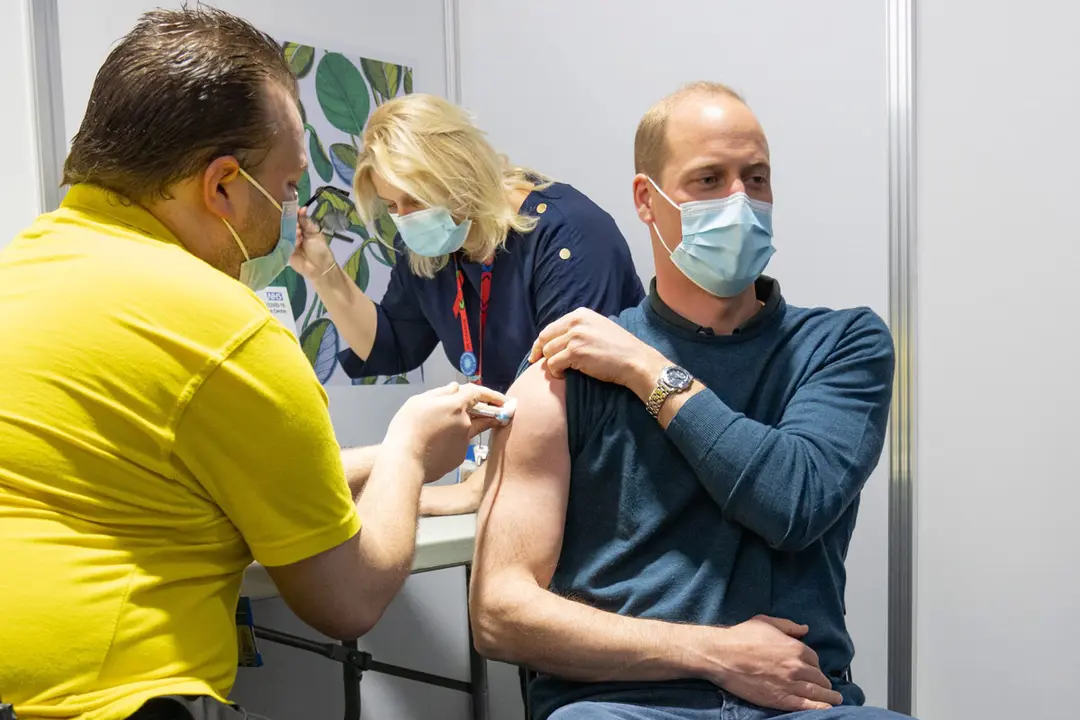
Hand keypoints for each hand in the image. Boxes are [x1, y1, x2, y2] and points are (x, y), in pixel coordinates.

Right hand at [289, 208, 337, 280]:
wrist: (320, 268)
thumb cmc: (320, 250)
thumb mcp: (315, 234)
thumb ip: (307, 222)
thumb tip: (302, 208)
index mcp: (304, 229)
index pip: (296, 218)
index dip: (294, 212)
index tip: (293, 206)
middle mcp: (295, 234)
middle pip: (289, 224)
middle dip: (292, 221)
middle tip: (296, 222)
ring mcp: (289, 242)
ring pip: (286, 232)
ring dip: (292, 230)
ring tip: (299, 232)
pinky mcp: (285, 250)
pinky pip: (284, 242)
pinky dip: (290, 239)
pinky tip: (296, 240)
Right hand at [384, 383, 505, 482]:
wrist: (404, 461)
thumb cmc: (407, 428)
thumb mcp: (418, 402)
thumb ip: (440, 393)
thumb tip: (455, 388)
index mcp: (456, 405)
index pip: (478, 393)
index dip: (492, 393)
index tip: (504, 398)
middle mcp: (465, 423)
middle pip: (481, 413)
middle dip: (490, 411)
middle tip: (495, 410)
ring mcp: (464, 441)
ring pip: (470, 429)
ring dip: (466, 426)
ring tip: (444, 429)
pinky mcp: (460, 457)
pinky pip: (460, 444)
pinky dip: (454, 441)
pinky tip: (438, 444)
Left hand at [529, 308, 668, 398]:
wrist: (635, 360)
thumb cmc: (620, 349)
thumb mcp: (598, 328)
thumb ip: (579, 329)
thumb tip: (559, 340)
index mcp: (580, 314)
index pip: (551, 327)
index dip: (542, 342)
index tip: (537, 352)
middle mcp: (575, 322)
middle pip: (545, 338)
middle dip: (539, 352)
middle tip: (537, 363)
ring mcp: (575, 336)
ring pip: (548, 352)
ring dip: (551, 364)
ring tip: (562, 371)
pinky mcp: (575, 352)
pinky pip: (553, 364)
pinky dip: (556, 372)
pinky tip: (565, 376)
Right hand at [704, 616, 843, 711]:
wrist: (722, 656)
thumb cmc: (741, 637)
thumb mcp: (766, 622)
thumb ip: (788, 626)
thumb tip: (805, 629)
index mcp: (794, 647)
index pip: (814, 658)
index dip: (814, 664)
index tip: (812, 668)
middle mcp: (796, 667)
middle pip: (818, 676)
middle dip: (822, 681)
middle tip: (825, 686)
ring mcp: (790, 684)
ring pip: (817, 692)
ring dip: (829, 696)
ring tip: (835, 699)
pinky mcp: (781, 699)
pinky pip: (807, 705)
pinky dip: (820, 707)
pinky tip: (828, 708)